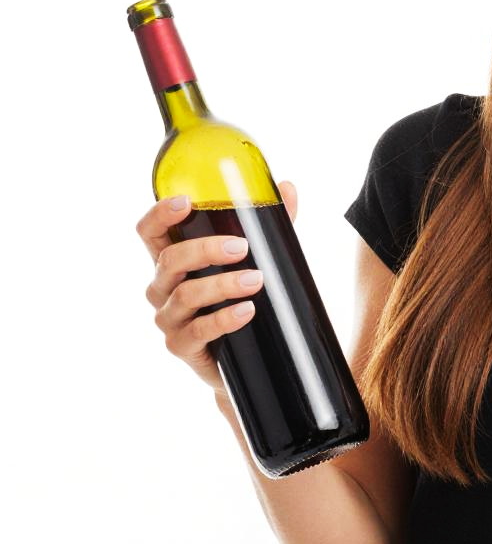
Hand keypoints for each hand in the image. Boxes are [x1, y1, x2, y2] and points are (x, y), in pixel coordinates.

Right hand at [135, 181, 298, 390]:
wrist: (248, 355)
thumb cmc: (239, 296)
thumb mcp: (255, 258)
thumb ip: (268, 225)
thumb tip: (287, 188)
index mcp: (173, 260)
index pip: (151, 232)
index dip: (160, 214)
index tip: (186, 201)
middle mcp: (162, 288)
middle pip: (169, 260)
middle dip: (204, 250)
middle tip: (241, 247)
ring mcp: (169, 319)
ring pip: (184, 295)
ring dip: (221, 284)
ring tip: (256, 280)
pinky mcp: (182, 346)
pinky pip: (197, 331)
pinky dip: (223, 319)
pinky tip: (247, 310)